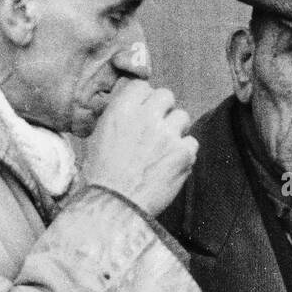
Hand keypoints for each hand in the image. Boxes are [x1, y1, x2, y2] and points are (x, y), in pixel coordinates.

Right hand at [82, 78, 197, 214]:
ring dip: (176, 130)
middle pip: (166, 95)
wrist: (115, 205)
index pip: (142, 86)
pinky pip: (192, 143)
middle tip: (157, 129)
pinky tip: (171, 165)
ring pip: (182, 117)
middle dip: (163, 110)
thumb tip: (132, 108)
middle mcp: (146, 116)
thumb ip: (119, 116)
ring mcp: (167, 134)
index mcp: (122, 109)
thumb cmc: (103, 176)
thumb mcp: (100, 136)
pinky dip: (184, 153)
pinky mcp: (183, 154)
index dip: (144, 99)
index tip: (144, 111)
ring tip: (164, 149)